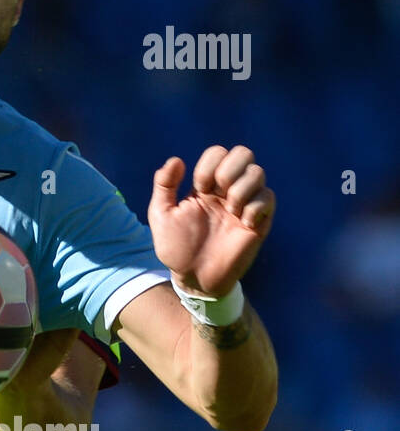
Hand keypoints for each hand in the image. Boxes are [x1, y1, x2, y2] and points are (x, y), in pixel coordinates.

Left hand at [149, 146, 275, 296]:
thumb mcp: (161, 214)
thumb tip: (177, 160)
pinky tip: (242, 222)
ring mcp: (244, 205)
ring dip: (242, 187)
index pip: (218, 153)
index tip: (199, 188)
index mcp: (205, 186)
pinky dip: (255, 206)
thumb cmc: (176, 247)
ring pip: (258, 172)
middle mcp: (227, 191)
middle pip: (244, 154)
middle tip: (215, 191)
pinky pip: (269, 198)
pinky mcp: (258, 222)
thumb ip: (164, 185)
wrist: (194, 277)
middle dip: (229, 168)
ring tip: (230, 210)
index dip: (209, 164)